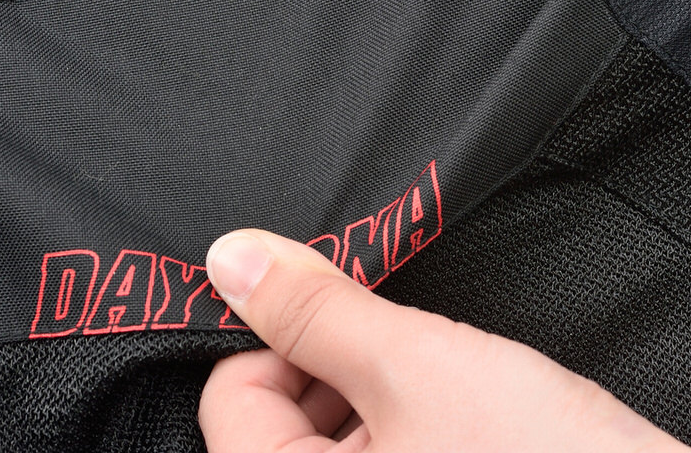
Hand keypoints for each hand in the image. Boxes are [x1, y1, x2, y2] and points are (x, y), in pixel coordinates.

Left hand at [198, 229, 690, 451]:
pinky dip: (401, 421)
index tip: (350, 310)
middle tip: (408, 348)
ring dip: (373, 391)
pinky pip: (379, 452)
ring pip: (329, 436)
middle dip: (334, 364)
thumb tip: (229, 257)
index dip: (288, 334)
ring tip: (447, 385)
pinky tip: (460, 412)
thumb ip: (318, 310)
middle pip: (275, 418)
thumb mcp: (417, 366)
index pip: (231, 396)